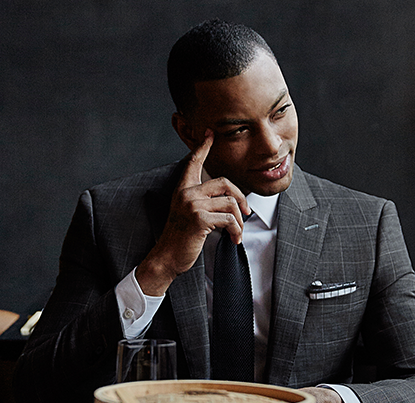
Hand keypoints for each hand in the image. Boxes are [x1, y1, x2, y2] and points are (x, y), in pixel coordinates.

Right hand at [136, 130, 249, 295]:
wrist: (167, 257)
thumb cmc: (180, 238)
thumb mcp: (188, 213)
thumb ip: (201, 200)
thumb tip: (229, 197)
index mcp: (182, 189)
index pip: (193, 162)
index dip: (202, 147)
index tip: (209, 134)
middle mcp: (186, 193)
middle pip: (224, 182)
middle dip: (240, 197)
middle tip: (247, 212)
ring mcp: (192, 205)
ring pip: (230, 202)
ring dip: (240, 220)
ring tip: (238, 232)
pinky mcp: (199, 218)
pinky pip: (229, 218)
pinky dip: (236, 230)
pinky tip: (234, 239)